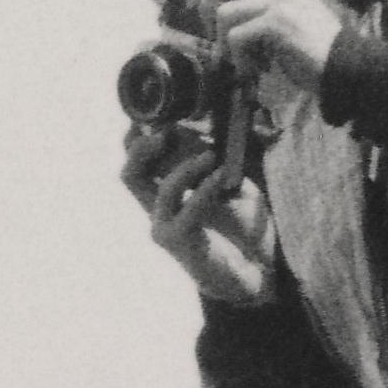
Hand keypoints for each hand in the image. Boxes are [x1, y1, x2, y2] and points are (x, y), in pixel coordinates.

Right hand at [126, 121, 274, 305]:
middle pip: (130, 173)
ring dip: (183, 167)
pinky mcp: (179, 241)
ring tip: (210, 155)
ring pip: (157, 189)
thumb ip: (215, 166)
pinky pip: (187, 208)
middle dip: (142, 146)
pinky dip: (205, 188)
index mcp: (168, 195)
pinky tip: (222, 176)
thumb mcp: (234, 187)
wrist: (257, 274)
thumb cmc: (245, 230)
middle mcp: (159, 210)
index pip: (140, 162)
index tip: (160, 113)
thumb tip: (207, 137)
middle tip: (165, 130)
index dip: (140, 136)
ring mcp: (165, 227)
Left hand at [167, 0, 347, 91]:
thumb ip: (256, 8)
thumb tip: (213, 10)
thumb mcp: (282, 20)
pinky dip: (237, 58)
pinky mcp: (279, 21)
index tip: (202, 8)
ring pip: (224, 11)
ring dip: (222, 42)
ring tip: (240, 59)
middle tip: (212, 30)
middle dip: (207, 1)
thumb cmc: (311, 50)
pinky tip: (253, 69)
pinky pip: (236, 36)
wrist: (344, 67)